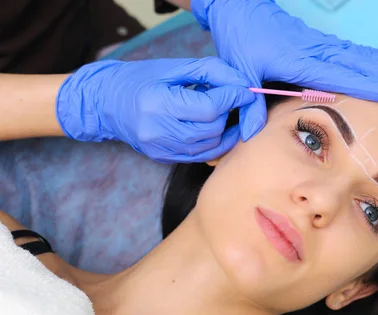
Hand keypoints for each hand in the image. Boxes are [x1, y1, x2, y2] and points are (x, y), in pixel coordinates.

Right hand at [56, 57, 254, 162]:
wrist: (106, 102)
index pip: (209, 108)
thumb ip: (210, 72)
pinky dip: (214, 143)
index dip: (232, 99)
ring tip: (225, 113)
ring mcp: (160, 148)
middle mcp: (157, 130)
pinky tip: (217, 129)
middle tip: (233, 100)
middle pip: (212, 129)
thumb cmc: (141, 78)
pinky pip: (200, 156)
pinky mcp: (163, 157)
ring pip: (210, 146)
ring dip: (225, 130)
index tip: (245, 91)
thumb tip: (243, 84)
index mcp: (158, 103)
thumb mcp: (174, 67)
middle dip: (229, 114)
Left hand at [191, 0, 377, 140]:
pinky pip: (354, 50)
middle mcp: (317, 52)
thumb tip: (250, 134)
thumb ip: (249, 103)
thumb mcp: (240, 71)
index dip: (366, 84)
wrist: (241, 6)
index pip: (338, 76)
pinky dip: (376, 54)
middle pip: (360, 64)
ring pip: (362, 56)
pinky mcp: (322, 43)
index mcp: (299, 61)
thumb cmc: (241, 39)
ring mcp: (322, 46)